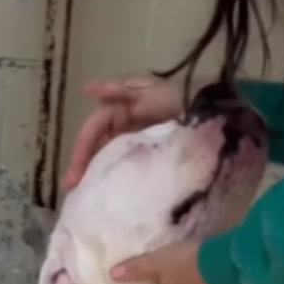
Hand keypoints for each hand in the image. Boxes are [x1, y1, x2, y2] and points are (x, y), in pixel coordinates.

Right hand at [63, 76, 185, 190]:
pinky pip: (129, 168)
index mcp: (121, 110)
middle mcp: (125, 126)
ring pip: (109, 158)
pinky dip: (117, 178)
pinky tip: (110, 194)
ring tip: (85, 194)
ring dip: (96, 174)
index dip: (81, 151)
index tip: (72, 178)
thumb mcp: (148, 90)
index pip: (94, 130)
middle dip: (83, 166)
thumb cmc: (178, 97)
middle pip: (98, 147)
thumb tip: (87, 89)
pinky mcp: (152, 158)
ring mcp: (138, 143)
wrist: (212, 112)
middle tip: (71, 189)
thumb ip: (119, 90)